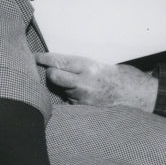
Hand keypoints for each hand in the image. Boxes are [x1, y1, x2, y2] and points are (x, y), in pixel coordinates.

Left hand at [35, 52, 157, 112]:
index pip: (58, 60)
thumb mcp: (94, 64)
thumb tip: (51, 64)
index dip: (43, 58)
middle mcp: (83, 81)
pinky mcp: (83, 107)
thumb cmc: (112, 75)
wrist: (130, 92)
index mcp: (86, 66)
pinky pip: (69, 100)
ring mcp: (82, 96)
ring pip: (61, 89)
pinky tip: (83, 94)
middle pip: (53, 76)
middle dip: (49, 73)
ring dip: (63, 86)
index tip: (34, 57)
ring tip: (77, 83)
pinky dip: (71, 97)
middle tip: (52, 71)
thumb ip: (74, 65)